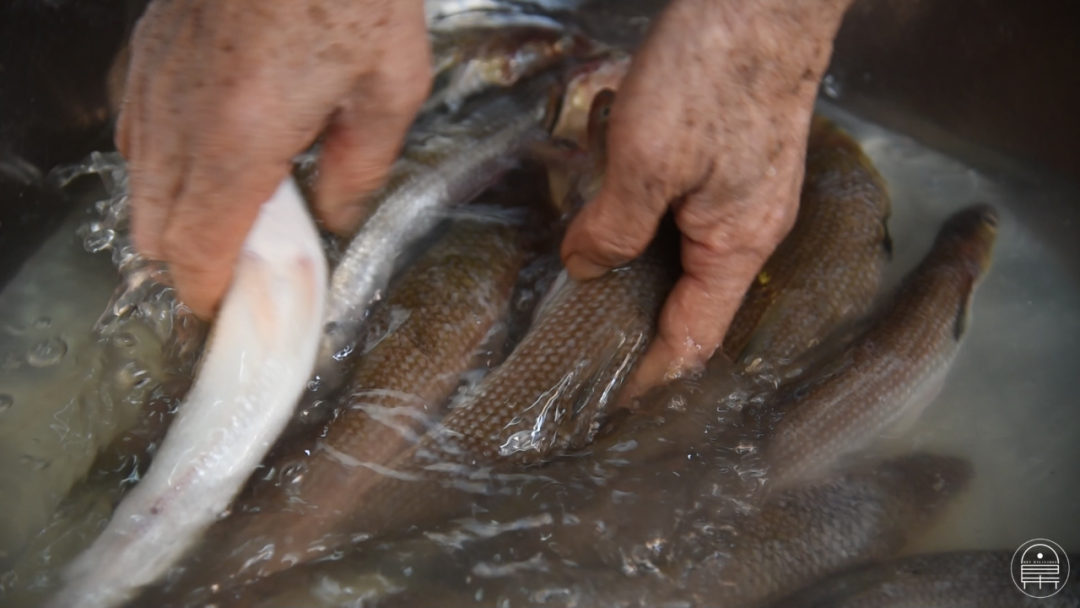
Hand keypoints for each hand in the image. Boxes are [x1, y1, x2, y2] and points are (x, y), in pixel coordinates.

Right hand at [117, 0, 430, 317]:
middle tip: (243, 259)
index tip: (226, 305)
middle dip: (189, 259)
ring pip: (135, 179)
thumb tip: (334, 214)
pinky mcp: (150, 49)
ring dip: (176, 209)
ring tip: (236, 205)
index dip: (207, 292)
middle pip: (151, 227)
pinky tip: (209, 148)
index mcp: (242, 138)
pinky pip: (134, 126)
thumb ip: (359, 168)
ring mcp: (156, 79)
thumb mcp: (390, 88)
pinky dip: (160, 157)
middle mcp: (181, 116)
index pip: (197, 249)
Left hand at [560, 0, 853, 394]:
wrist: (762, 0)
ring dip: (639, 269)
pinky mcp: (735, 161)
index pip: (691, 338)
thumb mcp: (645, 160)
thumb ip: (614, 226)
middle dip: (637, 322)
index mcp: (736, 245)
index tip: (611, 398)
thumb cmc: (714, 71)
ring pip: (686, 255)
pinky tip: (614, 209)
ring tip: (586, 279)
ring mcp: (746, 195)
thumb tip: (585, 267)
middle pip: (690, 301)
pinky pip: (689, 215)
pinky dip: (650, 225)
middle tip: (582, 337)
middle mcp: (750, 229)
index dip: (650, 375)